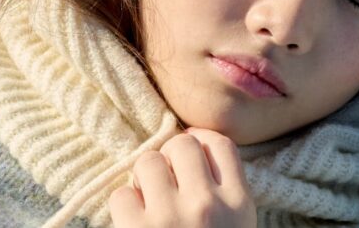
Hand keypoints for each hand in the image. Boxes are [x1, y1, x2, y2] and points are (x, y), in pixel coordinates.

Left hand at [107, 129, 255, 227]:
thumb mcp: (237, 224)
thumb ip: (225, 191)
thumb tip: (195, 151)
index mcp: (238, 204)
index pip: (220, 144)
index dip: (200, 139)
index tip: (191, 150)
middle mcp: (206, 205)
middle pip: (182, 144)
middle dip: (170, 157)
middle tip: (167, 181)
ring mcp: (170, 217)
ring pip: (148, 162)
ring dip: (144, 179)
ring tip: (150, 201)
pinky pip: (121, 195)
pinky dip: (125, 207)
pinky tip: (136, 221)